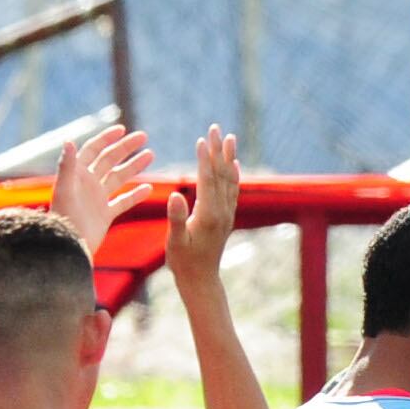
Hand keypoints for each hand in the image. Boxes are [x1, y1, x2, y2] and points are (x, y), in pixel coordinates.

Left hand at [48, 123, 158, 247]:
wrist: (68, 246)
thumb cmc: (63, 218)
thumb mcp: (64, 189)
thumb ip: (66, 165)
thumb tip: (68, 140)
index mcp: (77, 174)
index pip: (93, 149)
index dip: (106, 138)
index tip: (122, 129)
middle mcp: (88, 184)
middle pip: (109, 160)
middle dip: (125, 147)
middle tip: (143, 137)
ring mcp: (97, 199)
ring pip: (119, 178)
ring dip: (134, 166)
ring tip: (150, 154)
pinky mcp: (105, 215)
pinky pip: (123, 202)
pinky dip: (136, 195)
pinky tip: (148, 188)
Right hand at [166, 126, 241, 273]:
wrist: (201, 280)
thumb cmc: (183, 262)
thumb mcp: (175, 241)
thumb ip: (176, 217)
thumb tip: (175, 194)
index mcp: (209, 214)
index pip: (208, 180)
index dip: (205, 159)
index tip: (203, 139)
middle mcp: (222, 212)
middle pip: (222, 174)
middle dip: (219, 150)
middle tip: (217, 128)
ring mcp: (227, 214)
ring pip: (230, 180)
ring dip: (228, 158)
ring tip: (230, 138)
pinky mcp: (226, 218)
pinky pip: (232, 191)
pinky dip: (233, 175)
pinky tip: (234, 165)